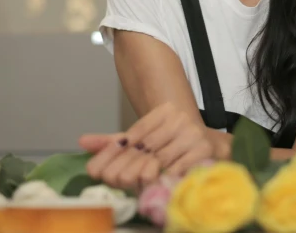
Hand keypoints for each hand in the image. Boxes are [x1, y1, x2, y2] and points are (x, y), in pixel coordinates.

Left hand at [81, 103, 214, 186]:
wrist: (213, 146)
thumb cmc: (173, 144)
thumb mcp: (144, 140)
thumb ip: (115, 142)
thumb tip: (82, 142)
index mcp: (163, 111)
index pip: (135, 132)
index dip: (119, 152)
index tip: (108, 168)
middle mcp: (178, 118)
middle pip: (145, 146)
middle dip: (129, 166)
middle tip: (117, 181)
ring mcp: (191, 133)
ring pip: (159, 158)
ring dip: (144, 175)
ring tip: (134, 184)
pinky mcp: (202, 149)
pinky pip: (177, 168)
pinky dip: (164, 178)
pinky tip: (155, 184)